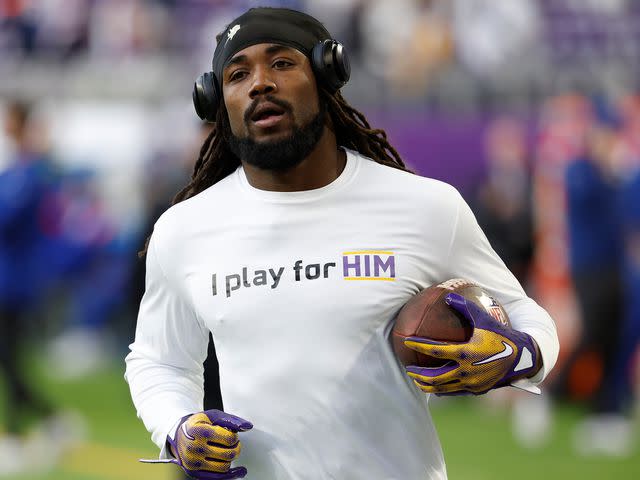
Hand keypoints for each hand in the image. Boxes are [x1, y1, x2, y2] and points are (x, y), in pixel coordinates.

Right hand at [167, 409, 252, 478]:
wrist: (178, 435)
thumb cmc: (198, 424)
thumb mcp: (213, 416)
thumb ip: (231, 420)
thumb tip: (247, 426)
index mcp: (199, 431)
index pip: (229, 438)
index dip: (235, 436)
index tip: (232, 434)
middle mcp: (194, 448)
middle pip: (228, 454)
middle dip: (236, 448)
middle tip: (234, 444)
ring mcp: (193, 462)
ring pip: (224, 467)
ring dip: (231, 459)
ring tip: (228, 451)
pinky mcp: (194, 472)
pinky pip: (217, 477)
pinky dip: (231, 475)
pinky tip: (239, 471)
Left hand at [404, 292, 539, 395]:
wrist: (524, 358)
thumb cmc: (503, 335)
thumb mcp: (485, 319)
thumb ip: (465, 307)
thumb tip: (448, 295)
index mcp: (466, 353)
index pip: (436, 351)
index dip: (419, 346)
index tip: (407, 341)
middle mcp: (466, 371)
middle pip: (435, 377)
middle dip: (418, 374)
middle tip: (407, 368)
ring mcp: (471, 383)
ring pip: (443, 388)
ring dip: (428, 385)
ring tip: (417, 381)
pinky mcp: (477, 391)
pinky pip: (455, 392)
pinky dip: (442, 390)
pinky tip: (436, 387)